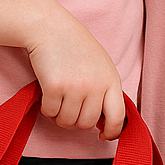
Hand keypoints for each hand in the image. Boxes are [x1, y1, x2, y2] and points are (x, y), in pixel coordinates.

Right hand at [26, 7, 126, 139]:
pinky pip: (50, 113)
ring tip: (58, 99)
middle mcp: (96, 85)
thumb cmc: (75, 47)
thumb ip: (105, 91)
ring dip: (59, 116)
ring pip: (67, 122)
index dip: (112, 132)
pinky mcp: (55, 87)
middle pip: (87, 124)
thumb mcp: (101, 66)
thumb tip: (104, 124)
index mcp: (112, 80)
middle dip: (76, 120)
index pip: (118, 117)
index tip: (103, 136)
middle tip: (69, 106)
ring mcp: (76, 87)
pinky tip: (47, 94)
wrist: (50, 28)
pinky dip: (46, 108)